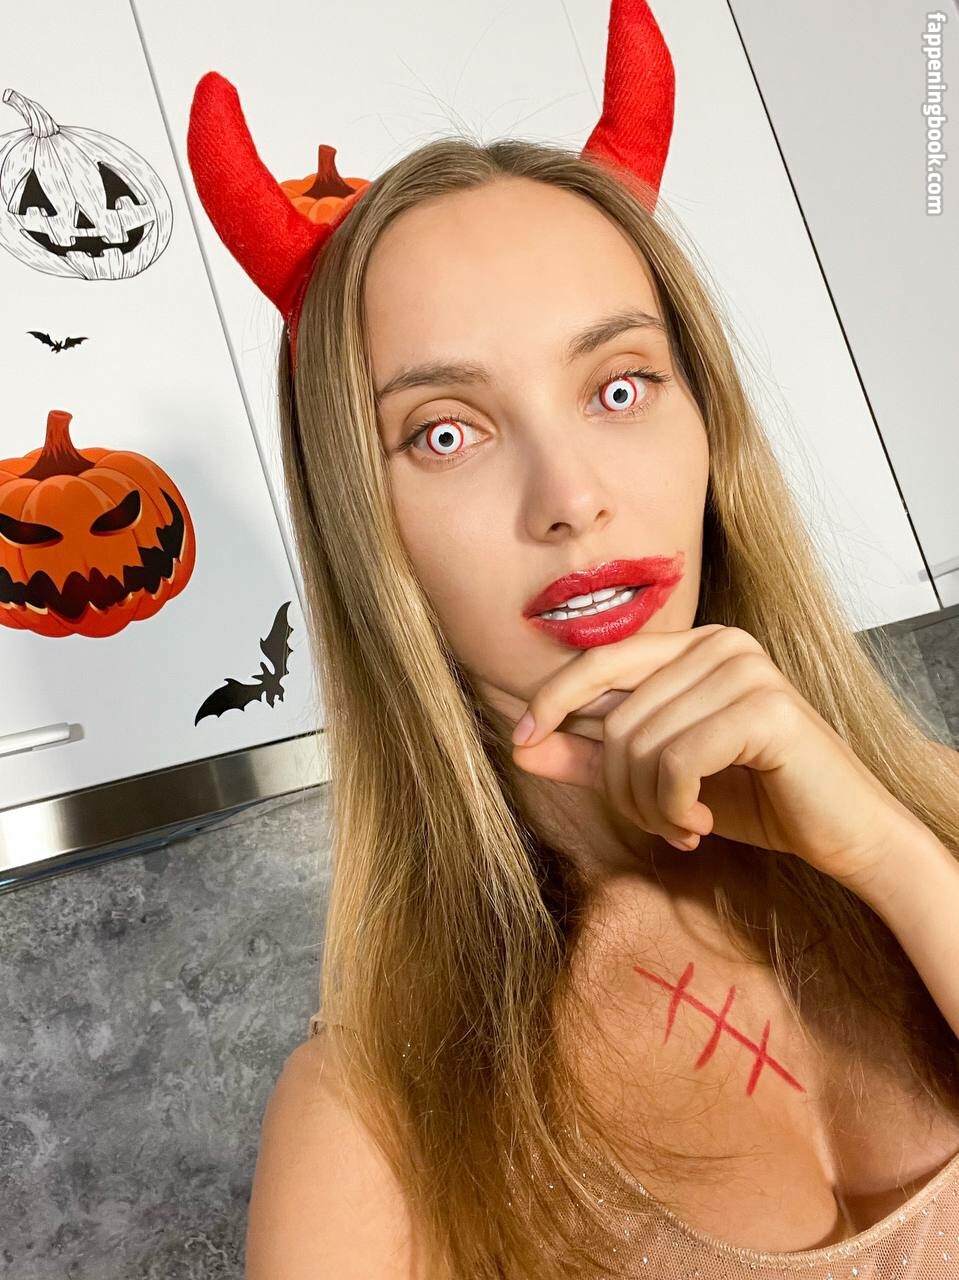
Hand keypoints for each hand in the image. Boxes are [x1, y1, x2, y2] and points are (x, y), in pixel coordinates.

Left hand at [509, 623, 925, 897]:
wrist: (843, 833)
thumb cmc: (754, 798)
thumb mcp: (659, 777)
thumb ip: (592, 756)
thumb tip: (520, 746)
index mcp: (695, 646)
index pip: (600, 660)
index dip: (551, 699)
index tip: (518, 742)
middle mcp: (721, 643)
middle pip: (617, 716)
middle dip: (618, 785)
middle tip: (654, 822)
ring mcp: (746, 671)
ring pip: (640, 743)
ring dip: (647, 805)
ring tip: (681, 827)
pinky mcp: (766, 710)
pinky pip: (676, 762)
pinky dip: (674, 808)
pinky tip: (701, 826)